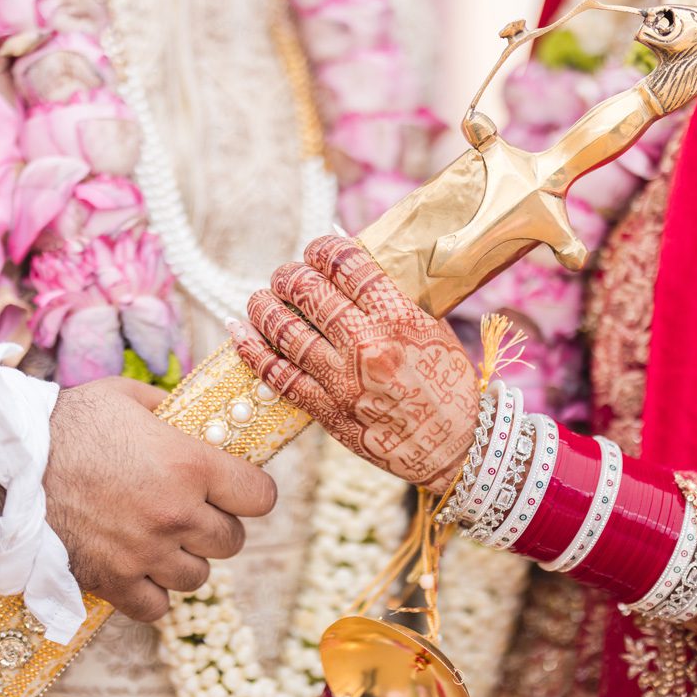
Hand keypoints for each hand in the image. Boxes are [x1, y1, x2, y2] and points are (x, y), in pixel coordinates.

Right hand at [44, 377, 276, 620]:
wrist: (4, 463)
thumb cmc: (65, 423)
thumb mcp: (126, 397)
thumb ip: (170, 409)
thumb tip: (194, 415)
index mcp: (189, 465)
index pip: (261, 497)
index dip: (251, 491)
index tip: (236, 488)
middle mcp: (175, 514)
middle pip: (232, 540)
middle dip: (216, 525)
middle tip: (189, 510)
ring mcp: (144, 553)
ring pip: (199, 577)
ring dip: (185, 559)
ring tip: (160, 538)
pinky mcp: (111, 582)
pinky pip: (156, 608)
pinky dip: (152, 593)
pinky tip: (138, 568)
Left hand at [232, 235, 478, 492]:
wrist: (456, 448)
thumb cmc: (448, 386)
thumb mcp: (432, 330)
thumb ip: (393, 297)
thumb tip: (349, 261)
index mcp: (399, 318)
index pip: (347, 264)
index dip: (322, 249)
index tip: (316, 249)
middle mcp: (367, 345)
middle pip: (309, 292)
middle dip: (289, 276)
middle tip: (284, 276)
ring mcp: (344, 380)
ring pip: (285, 331)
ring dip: (264, 308)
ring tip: (259, 300)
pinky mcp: (328, 411)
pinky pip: (279, 376)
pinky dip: (253, 351)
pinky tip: (240, 333)